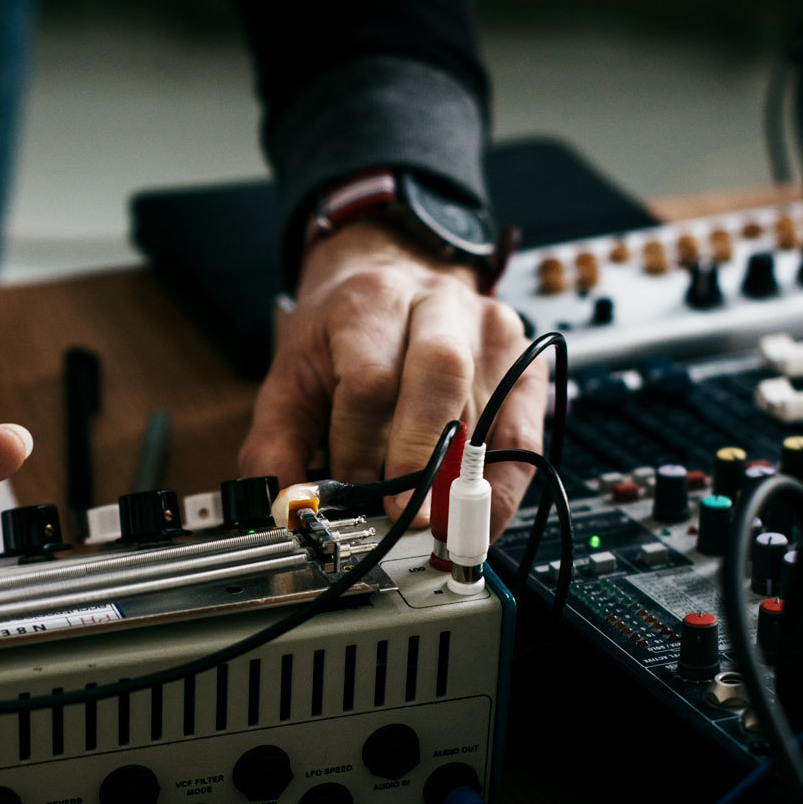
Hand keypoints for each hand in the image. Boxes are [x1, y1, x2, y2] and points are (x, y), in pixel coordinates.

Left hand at [237, 221, 543, 535]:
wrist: (394, 278)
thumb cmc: (344, 336)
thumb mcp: (293, 377)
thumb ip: (277, 444)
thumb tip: (284, 510)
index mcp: (372, 302)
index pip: (370, 380)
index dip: (359, 448)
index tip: (349, 495)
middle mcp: (440, 304)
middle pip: (439, 377)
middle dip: (421, 457)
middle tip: (405, 516)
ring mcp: (491, 331)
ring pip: (485, 414)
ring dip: (456, 484)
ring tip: (431, 526)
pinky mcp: (525, 364)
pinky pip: (522, 438)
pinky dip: (500, 489)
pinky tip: (475, 518)